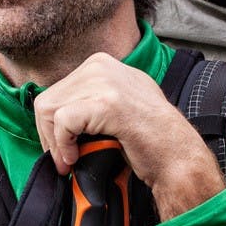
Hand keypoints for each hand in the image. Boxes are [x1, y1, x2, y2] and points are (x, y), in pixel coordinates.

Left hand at [32, 52, 224, 220]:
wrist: (178, 156)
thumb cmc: (150, 139)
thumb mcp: (118, 105)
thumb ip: (90, 101)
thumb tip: (56, 116)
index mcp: (102, 64)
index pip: (57, 90)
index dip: (51, 123)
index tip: (60, 146)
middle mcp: (101, 66)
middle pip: (48, 98)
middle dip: (48, 133)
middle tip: (61, 158)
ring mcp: (104, 81)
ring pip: (49, 109)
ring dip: (54, 142)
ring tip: (67, 161)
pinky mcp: (106, 102)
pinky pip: (62, 121)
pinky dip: (62, 145)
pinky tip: (74, 158)